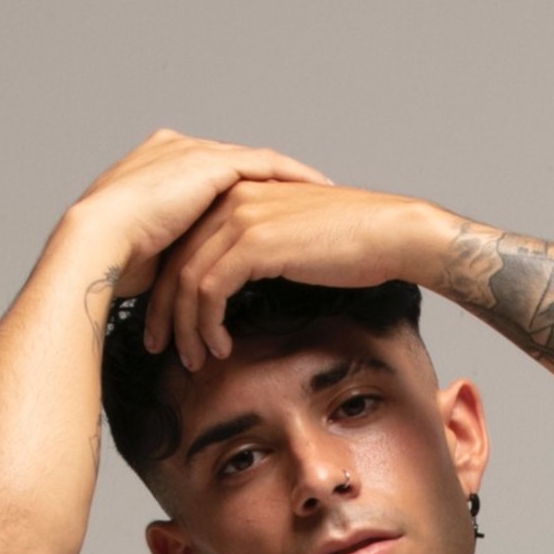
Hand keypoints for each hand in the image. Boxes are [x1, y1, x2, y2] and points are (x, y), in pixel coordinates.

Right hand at [68, 128, 332, 299]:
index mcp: (161, 169)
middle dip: (276, 183)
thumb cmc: (115, 259)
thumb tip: (192, 285)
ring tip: (324, 190)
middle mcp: (178, 152)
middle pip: (241, 167)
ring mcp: (194, 153)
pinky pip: (265, 164)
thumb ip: (177, 253)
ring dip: (292, 177)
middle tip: (312, 196)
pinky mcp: (209, 164)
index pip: (216, 180)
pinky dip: (292, 174)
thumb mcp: (155, 253)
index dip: (248, 194)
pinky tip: (316, 186)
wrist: (98, 242)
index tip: (275, 208)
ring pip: (258, 162)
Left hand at [142, 179, 444, 370]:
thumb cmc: (355, 245)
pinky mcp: (254, 243)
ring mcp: (240, 218)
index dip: (169, 290)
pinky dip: (208, 324)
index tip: (168, 327)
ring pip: (187, 279)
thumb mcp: (293, 243)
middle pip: (175, 261)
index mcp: (236, 194)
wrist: (391, 234)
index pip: (184, 245)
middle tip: (162, 348)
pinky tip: (220, 347)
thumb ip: (260, 254)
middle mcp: (230, 199)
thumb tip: (239, 291)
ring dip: (185, 327)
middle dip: (164, 312)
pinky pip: (210, 290)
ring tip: (193, 358)